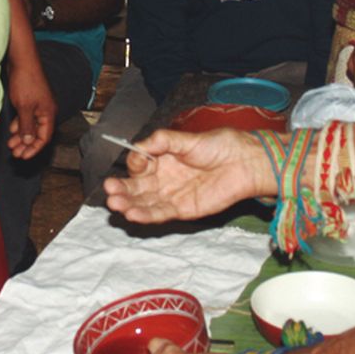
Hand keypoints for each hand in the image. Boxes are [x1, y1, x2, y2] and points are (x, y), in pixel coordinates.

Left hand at [6, 59, 54, 158]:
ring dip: (22, 136)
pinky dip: (20, 125)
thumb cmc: (26, 81)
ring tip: (11, 145)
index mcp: (48, 114)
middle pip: (38, 134)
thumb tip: (28, 142)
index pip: (44, 138)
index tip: (23, 157)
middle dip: (26, 145)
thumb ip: (27, 126)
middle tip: (15, 154)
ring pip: (31, 126)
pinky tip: (12, 130)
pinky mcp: (30, 101)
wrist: (22, 61)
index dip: (34, 149)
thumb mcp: (24, 108)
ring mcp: (38, 106)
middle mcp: (46, 111)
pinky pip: (27, 118)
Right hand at [102, 128, 269, 223]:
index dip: (134, 165)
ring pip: (144, 202)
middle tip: (109, 191)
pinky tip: (133, 214)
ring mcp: (171, 195)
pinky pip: (160, 214)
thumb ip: (161, 141)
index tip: (137, 163)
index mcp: (162, 158)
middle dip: (121, 189)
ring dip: (129, 204)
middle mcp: (163, 178)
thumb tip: (137, 146)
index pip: (138, 165)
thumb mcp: (187, 138)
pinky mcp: (183, 209)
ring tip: (115, 204)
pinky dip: (146, 215)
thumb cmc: (219, 146)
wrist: (245, 163)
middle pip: (136, 187)